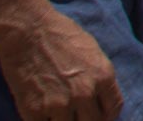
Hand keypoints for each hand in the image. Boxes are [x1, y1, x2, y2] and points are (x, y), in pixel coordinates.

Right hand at [0, 3, 121, 120]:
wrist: (29, 32)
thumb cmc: (61, 35)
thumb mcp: (93, 52)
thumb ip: (99, 76)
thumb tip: (100, 95)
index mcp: (103, 76)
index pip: (113, 109)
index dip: (107, 116)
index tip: (100, 116)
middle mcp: (85, 93)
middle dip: (87, 119)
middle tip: (78, 115)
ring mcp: (59, 105)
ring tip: (59, 113)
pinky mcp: (34, 111)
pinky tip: (42, 112)